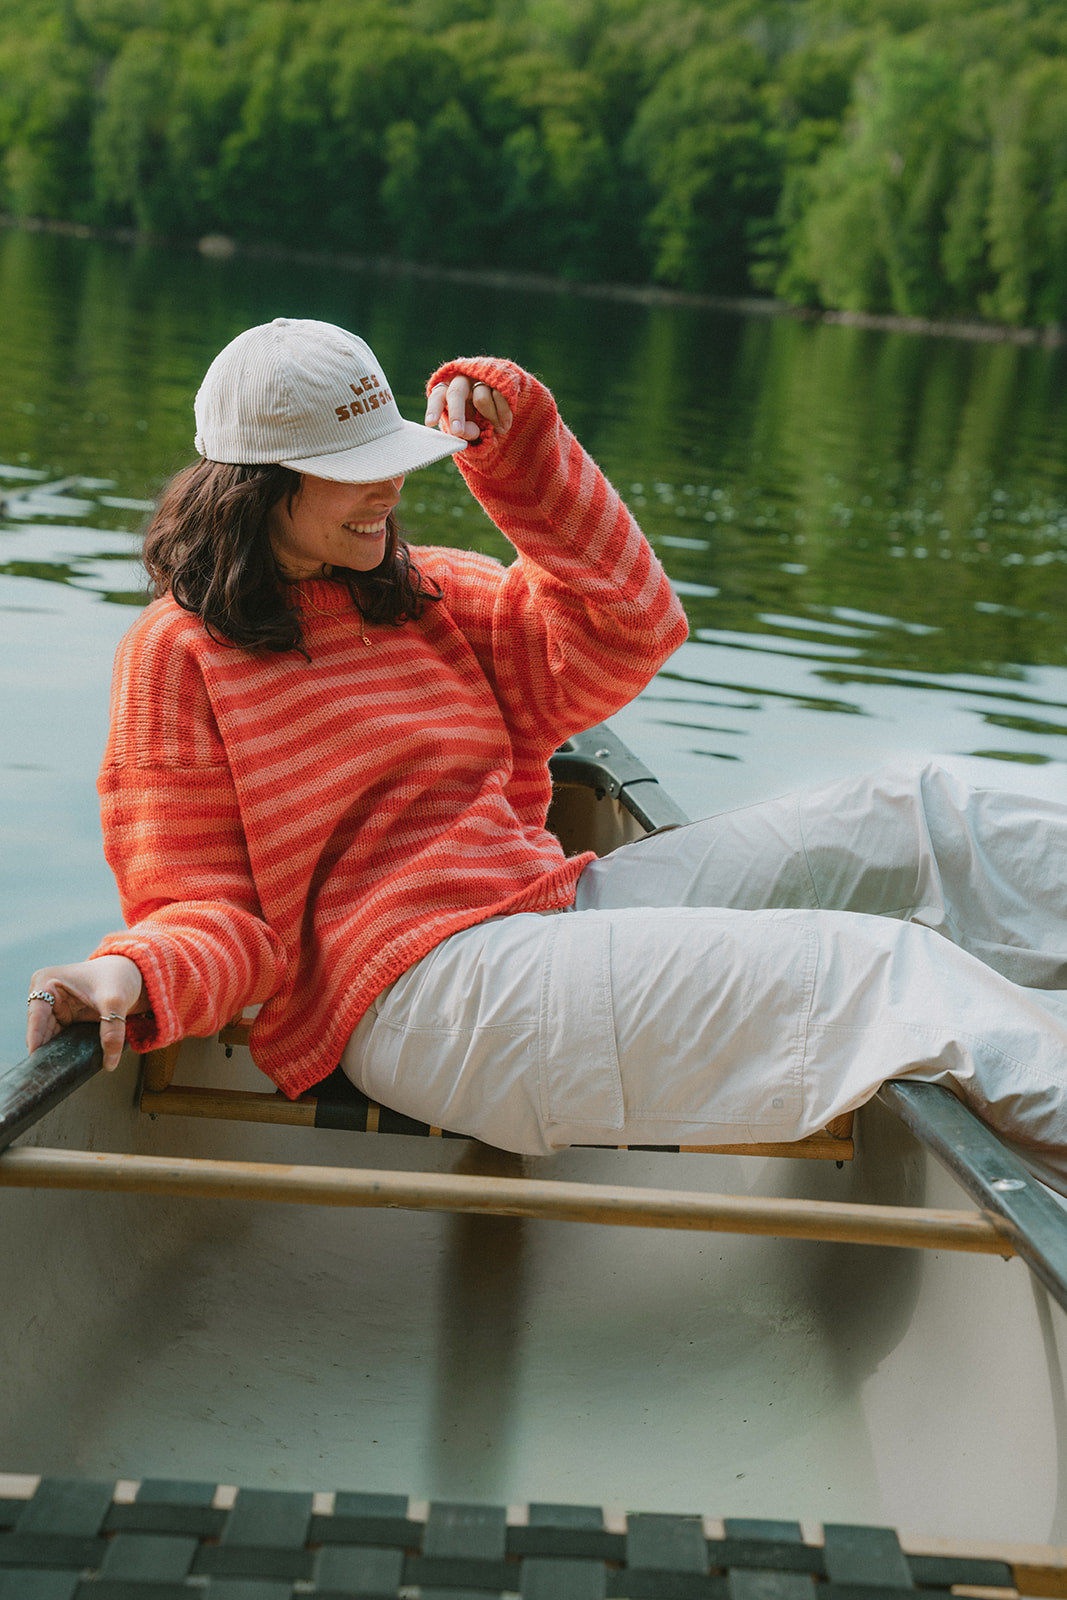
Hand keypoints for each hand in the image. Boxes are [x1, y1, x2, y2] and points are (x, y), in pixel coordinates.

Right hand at [26, 956, 147, 1071]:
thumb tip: (109, 1063)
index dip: (36, 1039)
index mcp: (46, 981)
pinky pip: (60, 1039)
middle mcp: (44, 995)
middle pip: (39, 1030)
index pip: (36, 1017)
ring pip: (48, 1038)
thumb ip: (113, 1030)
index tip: (36, 1061)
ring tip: (57, 1073)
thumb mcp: (116, 1001)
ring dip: (55, 1053)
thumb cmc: (118, 977)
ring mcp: (53, 1008)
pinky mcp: (64, 1019)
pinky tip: (66, 1065)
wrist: (131, 973)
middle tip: (48, 1074)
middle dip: (45, 1051)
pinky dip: (64, 1050)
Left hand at [425, 375, 512, 441]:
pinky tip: (505, 424)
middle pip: (456, 393)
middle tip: (458, 432)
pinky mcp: (499, 377)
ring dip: (490, 419)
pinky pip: (500, 397)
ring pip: (481, 399)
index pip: (438, 397)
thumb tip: (463, 434)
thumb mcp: (470, 427)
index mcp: (448, 391)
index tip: (430, 423)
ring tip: (499, 430)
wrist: (506, 398)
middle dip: (456, 414)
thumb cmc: (481, 416)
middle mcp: (462, 380)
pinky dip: (504, 415)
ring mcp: (481, 377)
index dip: (433, 409)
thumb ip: (464, 432)